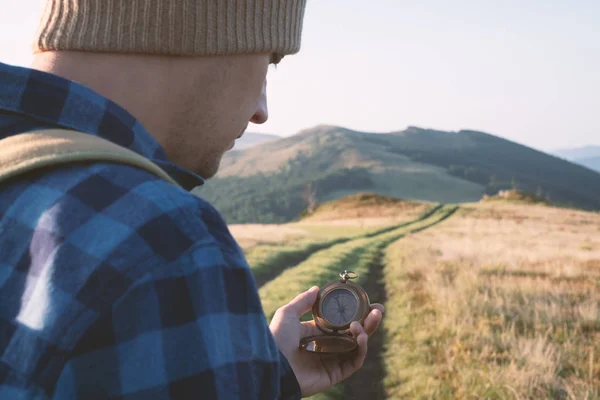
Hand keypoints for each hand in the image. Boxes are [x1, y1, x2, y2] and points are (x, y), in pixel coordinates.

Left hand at [269, 286, 383, 396]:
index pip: (340, 323)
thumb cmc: (277, 338)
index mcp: (315, 333)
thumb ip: (303, 301)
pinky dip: (361, 349)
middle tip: (379, 310)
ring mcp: (331, 360)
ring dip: (366, 332)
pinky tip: (360, 335)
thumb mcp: (287, 313)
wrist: (273, 364)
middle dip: (368, 321)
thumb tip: (317, 288)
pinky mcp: (335, 374)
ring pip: (357, 347)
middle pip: (353, 334)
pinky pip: (354, 361)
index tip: (368, 303)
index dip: (355, 314)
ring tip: (370, 319)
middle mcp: (325, 347)